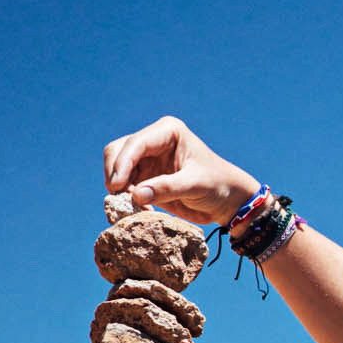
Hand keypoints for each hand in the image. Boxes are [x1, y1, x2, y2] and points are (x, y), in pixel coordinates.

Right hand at [103, 116, 259, 226]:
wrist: (227, 199)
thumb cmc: (217, 185)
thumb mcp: (195, 185)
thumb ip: (167, 188)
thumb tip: (136, 195)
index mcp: (167, 131)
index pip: (135, 143)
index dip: (122, 164)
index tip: (116, 186)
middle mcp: (153, 141)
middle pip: (117, 152)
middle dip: (116, 175)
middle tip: (121, 200)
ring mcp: (146, 159)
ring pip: (115, 169)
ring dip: (118, 189)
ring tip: (132, 208)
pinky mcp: (144, 177)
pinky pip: (124, 186)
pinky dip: (124, 198)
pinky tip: (137, 211)